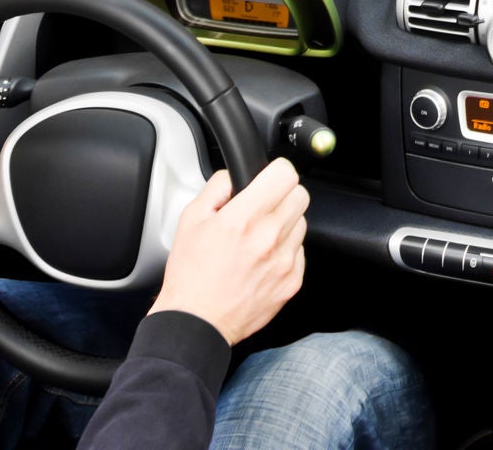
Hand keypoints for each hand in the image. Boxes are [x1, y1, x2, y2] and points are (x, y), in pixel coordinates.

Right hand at [150, 160, 309, 344]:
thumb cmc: (191, 274)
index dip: (275, 172)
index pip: (285, 174)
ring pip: (301, 223)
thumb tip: (235, 175)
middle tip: (263, 207)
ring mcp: (284, 260)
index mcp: (244, 218)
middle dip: (282, 196)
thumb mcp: (191, 219)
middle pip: (299, 195)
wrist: (197, 321)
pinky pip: (300, 251)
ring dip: (285, 223)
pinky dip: (285, 250)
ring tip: (259, 237)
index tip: (269, 178)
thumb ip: (217, 187)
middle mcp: (269, 237)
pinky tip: (263, 259)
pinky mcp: (293, 280)